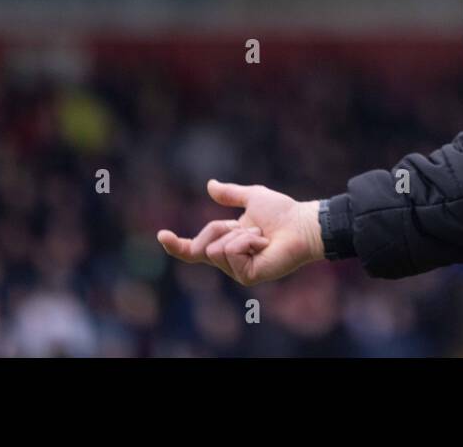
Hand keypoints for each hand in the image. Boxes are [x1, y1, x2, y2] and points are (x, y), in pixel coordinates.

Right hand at [157, 179, 324, 285]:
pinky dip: (246, 242)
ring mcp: (237, 270)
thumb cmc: (282, 212)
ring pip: (216, 248)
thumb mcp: (251, 197)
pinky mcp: (247, 276)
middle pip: (203, 244)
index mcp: (226, 242)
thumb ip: (230, 194)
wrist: (301, 224)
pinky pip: (230, 252)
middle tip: (249, 226)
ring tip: (261, 236)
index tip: (161, 234)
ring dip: (239, 235)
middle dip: (220, 228)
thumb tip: (210, 185)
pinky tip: (263, 244)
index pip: (195, 249)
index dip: (177, 245)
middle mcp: (229, 259)